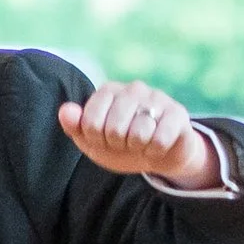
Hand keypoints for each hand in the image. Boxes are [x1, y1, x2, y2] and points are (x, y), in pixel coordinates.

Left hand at [57, 81, 217, 186]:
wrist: (158, 155)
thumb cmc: (120, 145)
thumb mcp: (93, 141)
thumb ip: (76, 126)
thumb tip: (65, 110)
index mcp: (108, 91)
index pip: (90, 121)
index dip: (96, 139)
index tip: (103, 139)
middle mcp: (133, 88)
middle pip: (114, 128)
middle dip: (118, 145)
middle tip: (125, 142)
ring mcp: (157, 98)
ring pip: (139, 134)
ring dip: (138, 148)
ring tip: (141, 142)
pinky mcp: (177, 113)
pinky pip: (160, 139)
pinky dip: (155, 151)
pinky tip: (157, 145)